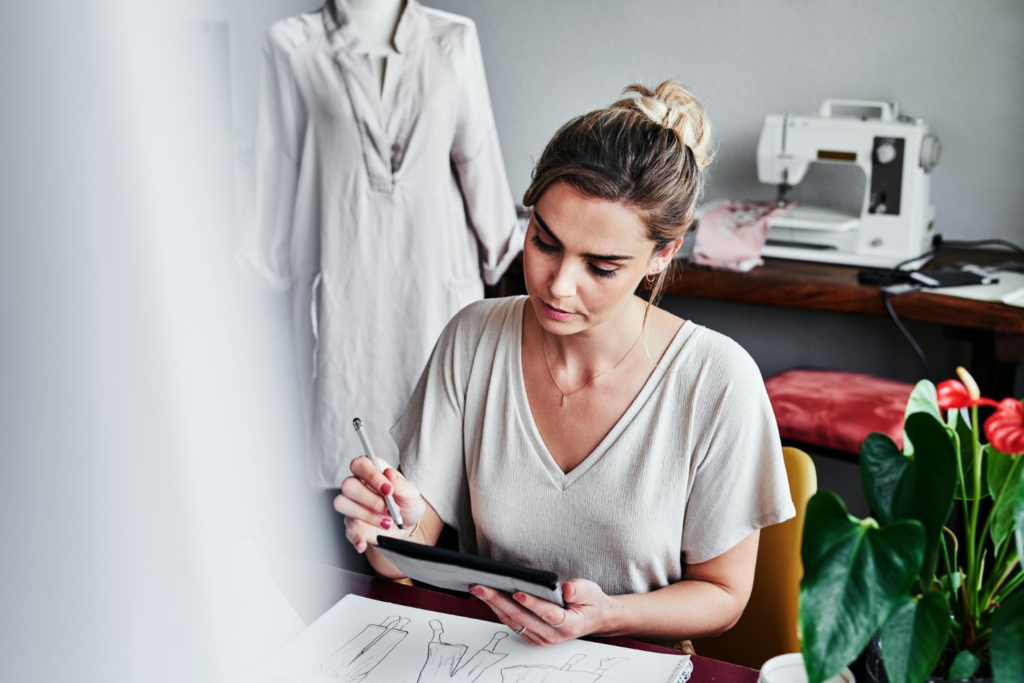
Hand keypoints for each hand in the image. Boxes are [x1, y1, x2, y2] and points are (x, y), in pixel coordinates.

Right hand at [334, 456, 425, 552]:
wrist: (406, 528)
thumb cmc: (407, 505)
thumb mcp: (412, 495)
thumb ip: (401, 485)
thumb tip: (389, 473)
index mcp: (372, 473)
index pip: (360, 464)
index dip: (371, 475)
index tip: (388, 490)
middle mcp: (359, 486)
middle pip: (348, 484)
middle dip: (370, 499)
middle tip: (389, 509)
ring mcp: (353, 506)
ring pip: (342, 503)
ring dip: (366, 515)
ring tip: (387, 522)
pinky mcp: (353, 525)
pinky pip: (347, 530)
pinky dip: (355, 537)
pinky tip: (363, 543)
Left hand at [468, 579, 614, 646]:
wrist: (593, 617)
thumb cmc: (590, 603)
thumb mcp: (591, 591)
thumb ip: (579, 590)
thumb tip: (566, 589)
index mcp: (568, 625)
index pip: (547, 613)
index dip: (532, 602)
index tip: (518, 591)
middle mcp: (553, 635)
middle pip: (522, 618)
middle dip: (500, 600)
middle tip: (483, 587)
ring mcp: (541, 637)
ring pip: (514, 621)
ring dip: (494, 605)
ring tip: (480, 589)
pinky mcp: (532, 635)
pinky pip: (513, 623)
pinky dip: (499, 610)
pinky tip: (489, 598)